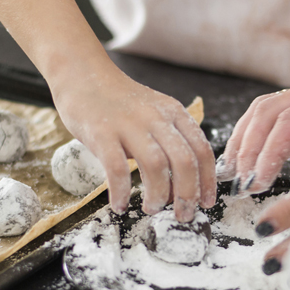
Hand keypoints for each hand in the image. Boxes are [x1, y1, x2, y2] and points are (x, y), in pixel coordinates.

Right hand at [53, 65, 215, 221]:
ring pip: (156, 166)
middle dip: (187, 195)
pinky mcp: (101, 133)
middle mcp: (156, 118)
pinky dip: (121, 192)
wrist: (82, 74)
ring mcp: (129, 125)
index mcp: (174, 113)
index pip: (202, 150)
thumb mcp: (155, 112)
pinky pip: (116, 169)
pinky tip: (120, 205)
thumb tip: (185, 180)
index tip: (206, 203)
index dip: (207, 181)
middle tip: (182, 215)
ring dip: (158, 195)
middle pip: (184, 162)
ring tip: (152, 209)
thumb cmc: (119, 102)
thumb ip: (171, 138)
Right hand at [216, 66, 289, 194]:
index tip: (258, 185)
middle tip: (240, 186)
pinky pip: (271, 111)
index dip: (269, 153)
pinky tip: (246, 161)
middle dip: (249, 149)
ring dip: (244, 141)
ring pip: (264, 108)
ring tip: (235, 176)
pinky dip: (253, 135)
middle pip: (268, 110)